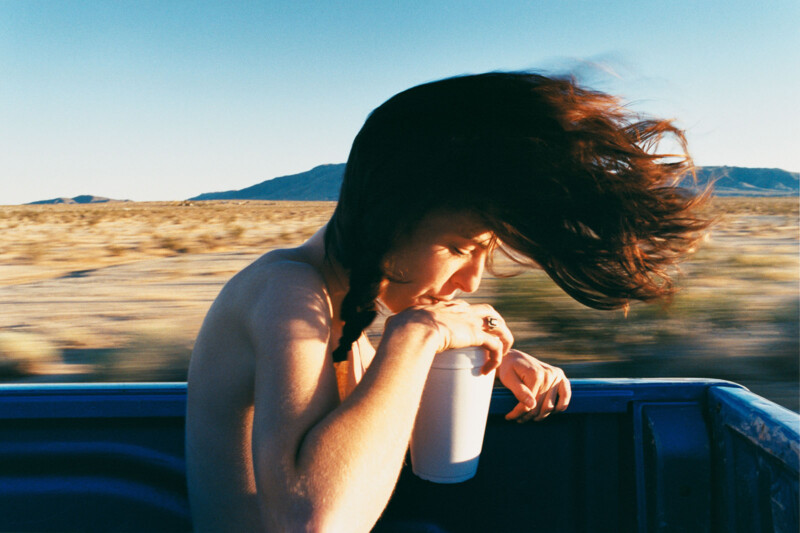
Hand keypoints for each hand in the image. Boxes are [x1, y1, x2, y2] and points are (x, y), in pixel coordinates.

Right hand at [393, 300, 512, 373]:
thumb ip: (399, 325)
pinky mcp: (476, 334)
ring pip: (498, 325)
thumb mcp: (400, 322)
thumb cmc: (401, 329)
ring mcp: (470, 321)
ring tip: (498, 357)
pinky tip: (488, 369)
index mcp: (445, 307)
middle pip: (488, 312)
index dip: (471, 321)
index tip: (469, 336)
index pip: (466, 309)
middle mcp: (461, 310)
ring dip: (503, 340)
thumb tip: (389, 331)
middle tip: (492, 344)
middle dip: (495, 326)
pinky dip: (496, 357)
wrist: (411, 331)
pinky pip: (495, 345)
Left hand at [497, 350, 570, 421]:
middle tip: (518, 419)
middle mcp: (549, 374)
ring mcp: (557, 375)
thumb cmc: (508, 368)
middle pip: (540, 407)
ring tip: (528, 416)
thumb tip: (532, 405)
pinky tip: (550, 411)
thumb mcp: (508, 378)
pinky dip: (560, 406)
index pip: (529, 403)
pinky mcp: (561, 377)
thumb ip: (519, 391)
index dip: (518, 413)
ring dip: (540, 415)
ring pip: (550, 406)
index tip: (509, 417)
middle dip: (528, 416)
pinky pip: (565, 396)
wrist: (514, 358)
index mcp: (536, 375)